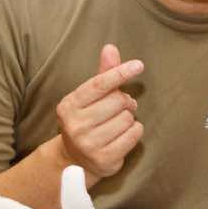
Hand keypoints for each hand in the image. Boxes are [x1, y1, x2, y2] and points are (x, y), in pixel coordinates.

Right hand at [56, 44, 144, 179]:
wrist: (76, 160)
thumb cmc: (88, 120)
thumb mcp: (89, 98)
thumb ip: (103, 74)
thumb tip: (110, 48)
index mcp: (69, 105)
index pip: (99, 84)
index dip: (120, 73)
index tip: (138, 65)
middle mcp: (75, 125)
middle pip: (118, 101)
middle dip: (125, 102)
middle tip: (122, 107)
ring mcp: (89, 144)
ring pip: (127, 118)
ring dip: (129, 118)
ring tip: (118, 123)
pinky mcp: (104, 159)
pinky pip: (134, 135)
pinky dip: (135, 131)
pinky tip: (124, 134)